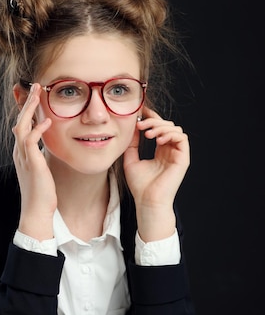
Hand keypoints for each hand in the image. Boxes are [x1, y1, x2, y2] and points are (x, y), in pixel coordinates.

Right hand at [12, 83, 56, 239]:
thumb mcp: (41, 169)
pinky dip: (37, 129)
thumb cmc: (42, 192)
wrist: (36, 211)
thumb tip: (47, 148)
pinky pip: (31, 141)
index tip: (33, 94)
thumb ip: (41, 155)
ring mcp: (23, 157)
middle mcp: (20, 152)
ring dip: (30, 109)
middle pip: (20, 121)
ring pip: (22, 126)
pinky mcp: (31, 163)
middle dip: (27, 102)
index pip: (22, 124)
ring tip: (38, 94)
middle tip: (35, 86)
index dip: (26, 108)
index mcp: (22, 152)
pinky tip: (46, 121)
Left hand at [123, 106, 189, 240]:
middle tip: (141, 125)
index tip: (139, 113)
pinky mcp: (183, 159)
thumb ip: (132, 143)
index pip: (159, 128)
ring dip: (161, 127)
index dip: (151, 118)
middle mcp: (170, 151)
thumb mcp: (131, 159)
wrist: (147, 201)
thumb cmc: (140, 185)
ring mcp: (177, 154)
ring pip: (175, 129)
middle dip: (154, 121)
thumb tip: (131, 127)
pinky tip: (158, 140)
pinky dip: (170, 134)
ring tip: (148, 134)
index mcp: (161, 151)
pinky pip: (182, 138)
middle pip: (167, 125)